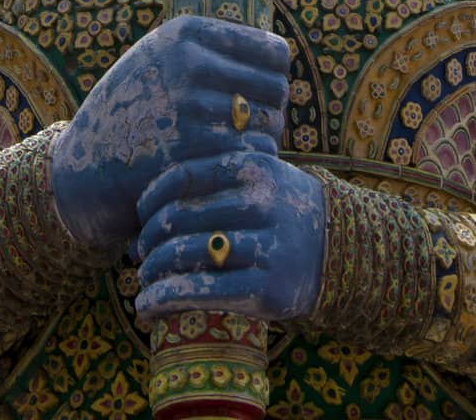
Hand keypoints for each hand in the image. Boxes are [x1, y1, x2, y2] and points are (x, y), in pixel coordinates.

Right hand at [51, 15, 288, 256]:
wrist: (83, 166)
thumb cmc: (135, 110)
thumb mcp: (161, 59)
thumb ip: (211, 49)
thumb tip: (279, 55)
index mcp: (186, 33)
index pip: (273, 51)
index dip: (274, 77)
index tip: (258, 94)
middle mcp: (189, 62)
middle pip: (277, 88)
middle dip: (270, 111)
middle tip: (248, 129)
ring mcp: (189, 106)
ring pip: (270, 124)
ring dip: (261, 140)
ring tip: (234, 146)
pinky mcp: (190, 150)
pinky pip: (253, 155)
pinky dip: (248, 164)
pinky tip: (225, 167)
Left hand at [135, 149, 324, 322]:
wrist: (335, 249)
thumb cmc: (278, 209)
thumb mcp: (257, 176)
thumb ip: (212, 179)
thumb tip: (146, 209)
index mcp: (251, 167)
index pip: (182, 177)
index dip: (150, 199)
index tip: (139, 216)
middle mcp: (259, 202)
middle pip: (178, 218)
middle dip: (148, 241)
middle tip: (139, 255)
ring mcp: (265, 246)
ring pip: (185, 256)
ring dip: (151, 274)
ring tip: (142, 283)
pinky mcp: (266, 289)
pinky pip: (201, 292)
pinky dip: (164, 300)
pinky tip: (147, 308)